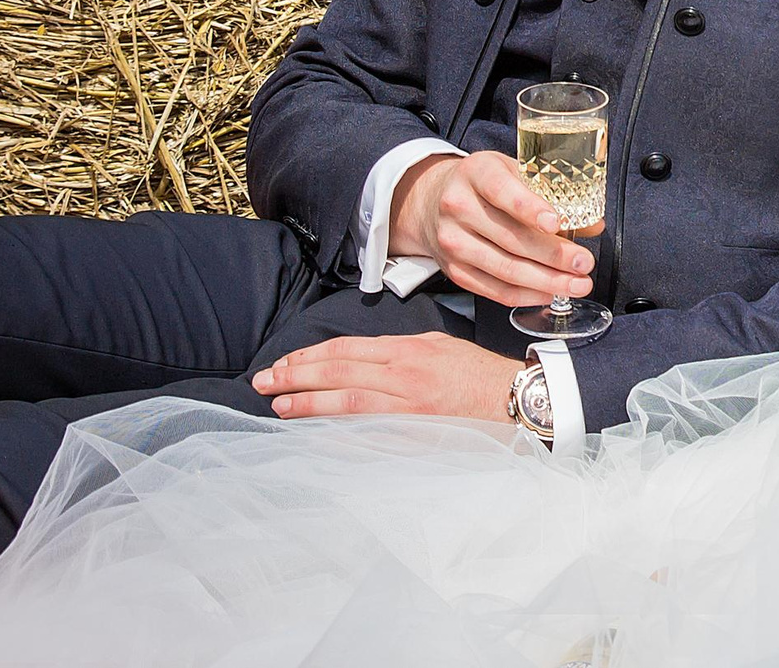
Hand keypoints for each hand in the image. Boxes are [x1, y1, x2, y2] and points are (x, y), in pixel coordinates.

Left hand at [253, 331, 520, 420]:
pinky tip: (315, 432)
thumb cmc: (479, 374)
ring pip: (347, 399)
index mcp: (407, 349)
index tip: (283, 362)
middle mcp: (404, 372)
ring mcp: (408, 403)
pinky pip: (369, 429)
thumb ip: (400, 351)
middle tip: (263, 380)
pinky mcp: (416, 430)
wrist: (515, 399)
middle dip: (296, 374)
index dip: (310, 356)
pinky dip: (338, 430)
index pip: (346, 349)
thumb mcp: (439, 346)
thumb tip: (364, 360)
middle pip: (338, 370)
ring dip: (308, 402)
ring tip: (278, 404)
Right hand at [389, 150, 593, 305]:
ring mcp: (453, 242)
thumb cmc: (483, 184)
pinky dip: (526, 295)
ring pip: (505, 269)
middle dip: (554, 255)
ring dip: (546, 281)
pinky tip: (549, 292)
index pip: (503, 191)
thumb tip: (593, 224)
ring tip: (576, 284)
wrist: (432, 202)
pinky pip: (494, 289)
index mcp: (476, 173)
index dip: (531, 209)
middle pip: (511, 238)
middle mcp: (459, 207)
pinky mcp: (454, 270)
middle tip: (584, 263)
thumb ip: (551, 193)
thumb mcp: (514, 171)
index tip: (558, 223)